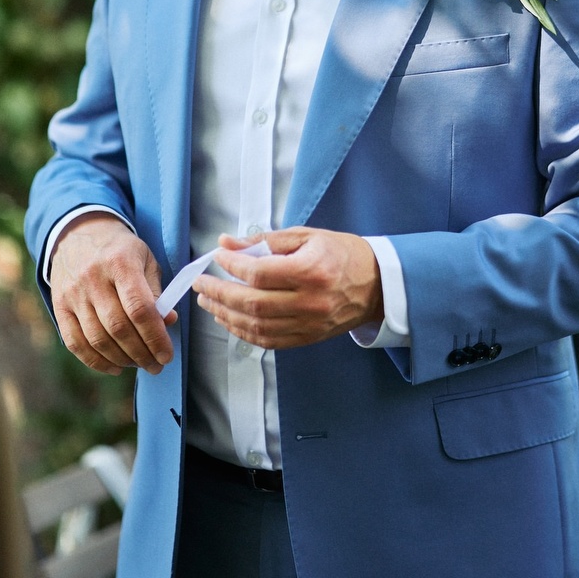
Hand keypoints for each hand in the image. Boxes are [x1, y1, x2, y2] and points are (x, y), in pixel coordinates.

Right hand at [50, 214, 173, 375]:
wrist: (79, 233)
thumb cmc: (120, 250)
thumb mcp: (145, 259)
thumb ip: (157, 292)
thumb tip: (167, 322)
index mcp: (120, 262)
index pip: (139, 308)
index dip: (155, 336)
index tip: (167, 355)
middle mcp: (93, 278)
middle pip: (118, 327)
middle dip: (141, 353)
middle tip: (157, 365)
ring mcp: (73, 293)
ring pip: (97, 339)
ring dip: (122, 359)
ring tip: (140, 364)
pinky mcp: (59, 306)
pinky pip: (74, 342)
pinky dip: (95, 361)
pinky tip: (115, 367)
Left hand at [192, 227, 383, 348]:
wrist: (377, 285)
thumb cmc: (342, 253)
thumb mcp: (307, 236)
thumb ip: (265, 240)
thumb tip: (227, 243)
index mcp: (311, 270)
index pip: (259, 273)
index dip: (231, 266)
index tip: (217, 257)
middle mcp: (310, 301)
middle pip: (253, 303)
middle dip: (219, 293)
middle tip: (201, 283)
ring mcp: (309, 324)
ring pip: (257, 326)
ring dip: (226, 315)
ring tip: (208, 302)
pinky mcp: (308, 338)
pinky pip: (268, 340)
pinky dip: (244, 332)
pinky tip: (229, 319)